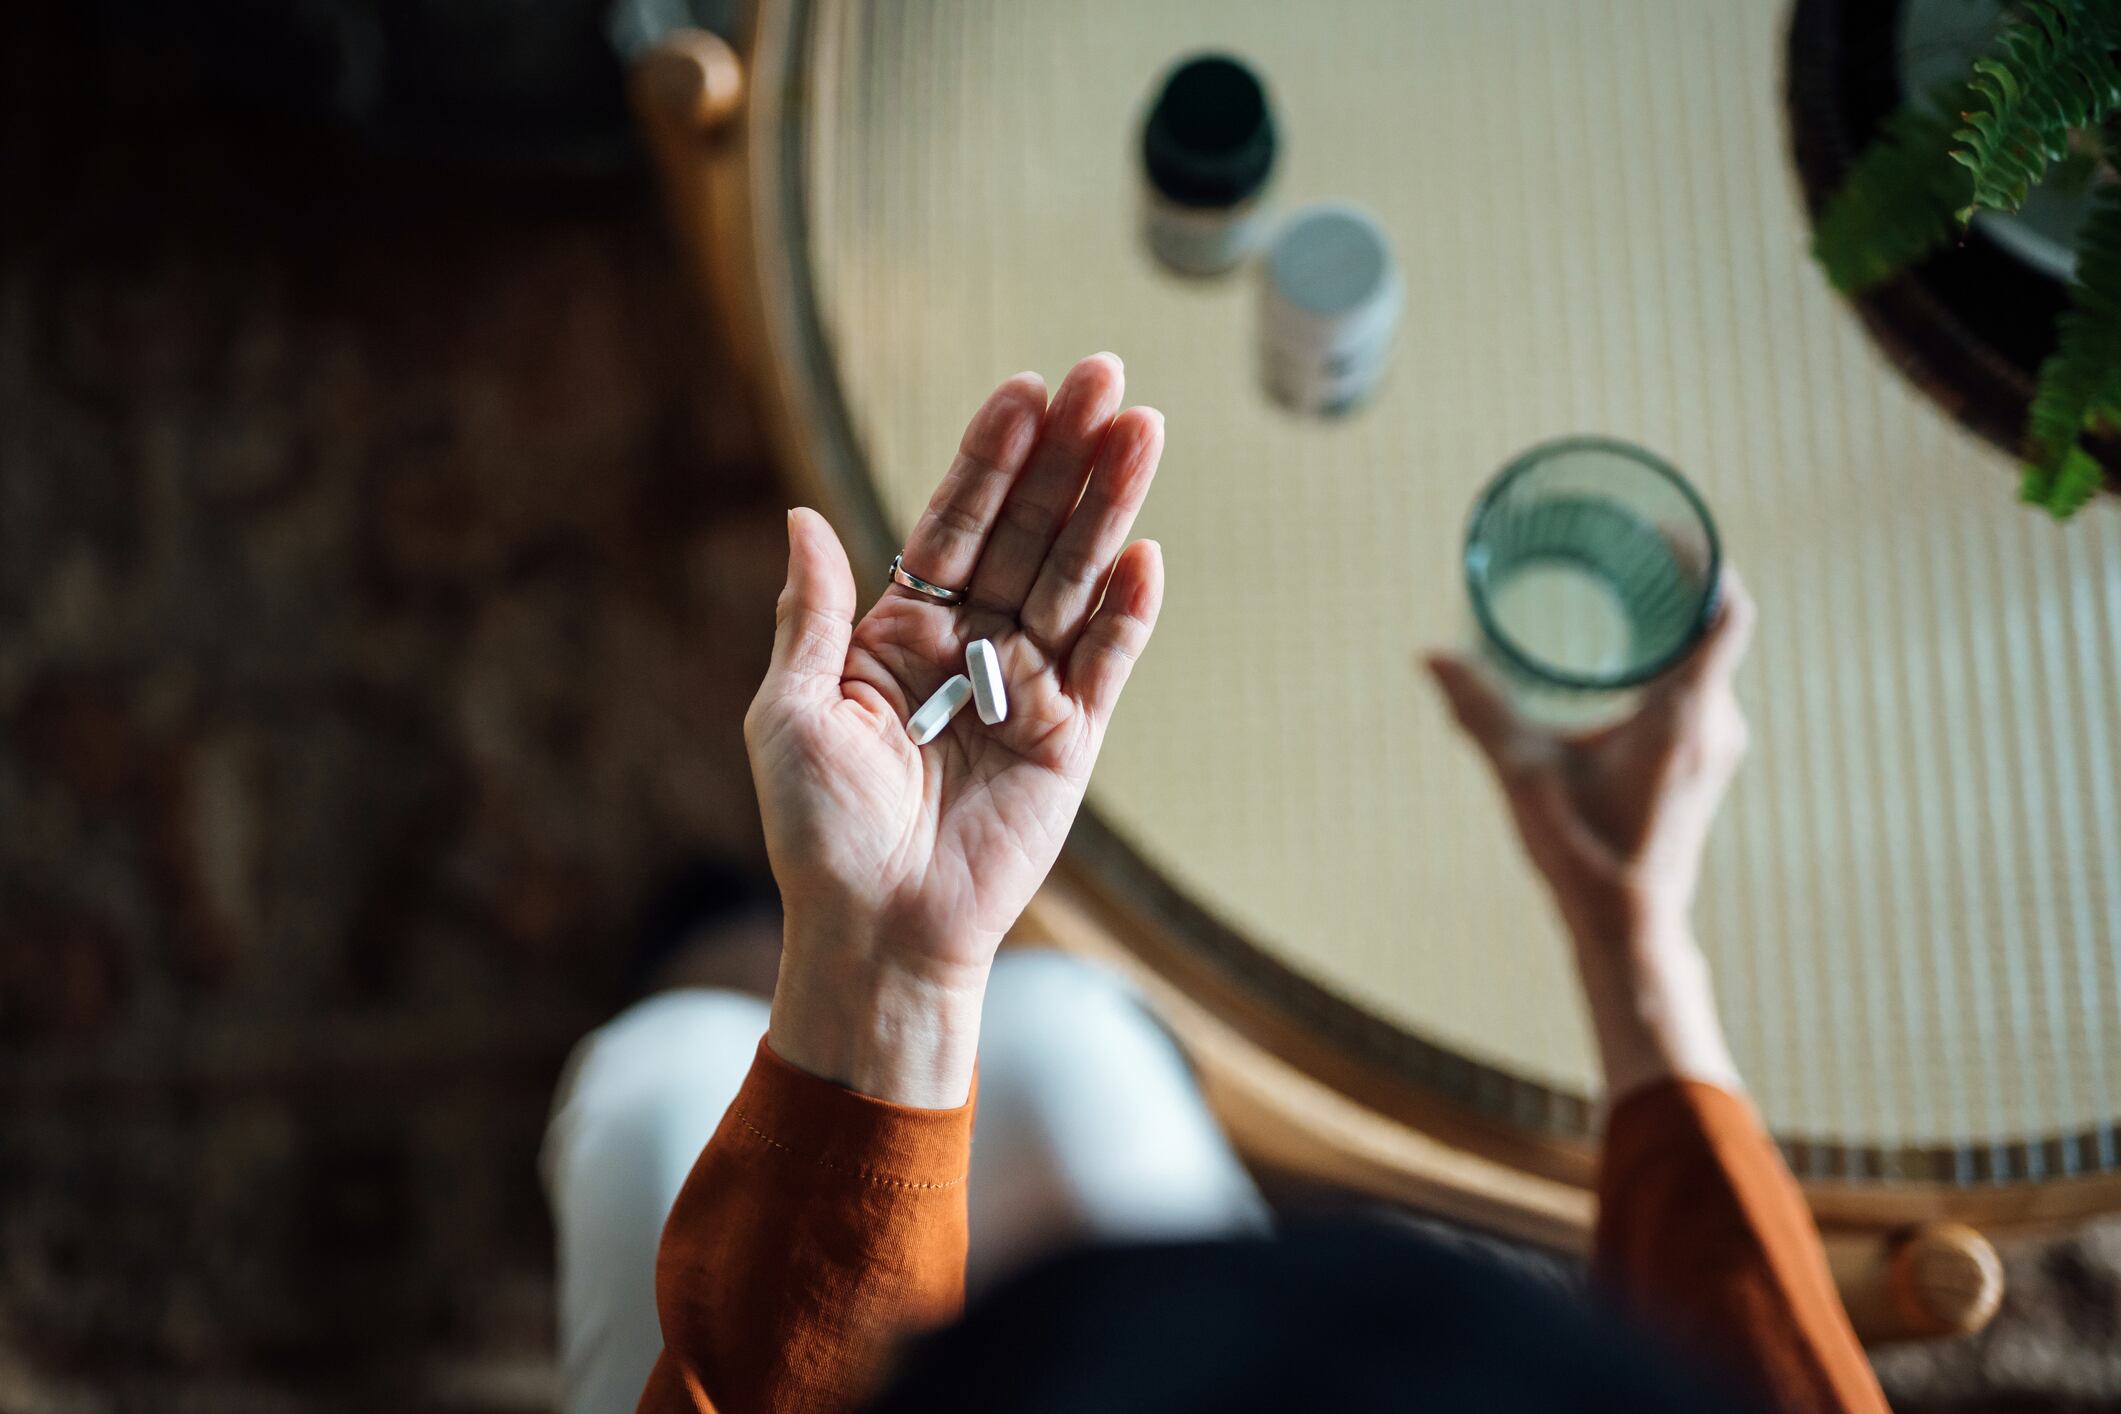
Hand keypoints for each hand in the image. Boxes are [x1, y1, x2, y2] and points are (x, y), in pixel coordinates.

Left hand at [745, 355, 1163, 1104]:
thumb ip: (813, 615)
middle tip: (1107, 377)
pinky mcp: (1069, 741)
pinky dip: (1126, 611)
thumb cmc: (819, 831)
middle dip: (1066, 456)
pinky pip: (1105, 664)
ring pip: (1073, 579)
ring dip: (1108, 507)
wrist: (875, 931)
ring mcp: (1025, 690)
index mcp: (899, 633)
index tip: (1023, 389)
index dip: (989, 458)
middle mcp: (968, 648)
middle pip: (1026, 531)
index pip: (953, 523)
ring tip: (1142, 430)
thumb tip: (806, 516)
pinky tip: (1145, 553)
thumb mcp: (788, 713)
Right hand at [1426, 568, 1755, 1096]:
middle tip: (1625, 547)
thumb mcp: (1523, 775)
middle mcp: (1715, 723)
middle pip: (1715, 625)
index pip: (1724, 610)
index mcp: (1685, 714)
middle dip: (1675, 580)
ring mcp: (1716, 746)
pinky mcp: (1703, 764)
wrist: (1629, 928)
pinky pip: (1700, 687)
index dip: (1703, 559)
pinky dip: (1670, 658)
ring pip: (1708, 658)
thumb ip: (1479, 711)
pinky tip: (1627, 655)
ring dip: (1673, 621)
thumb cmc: (1583, 855)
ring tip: (1622, 589)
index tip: (1661, 531)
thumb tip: (1430, 655)